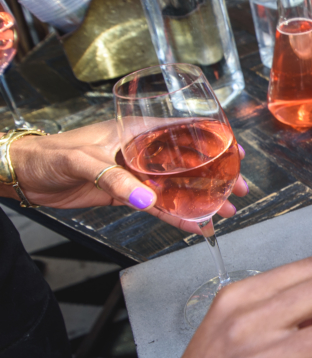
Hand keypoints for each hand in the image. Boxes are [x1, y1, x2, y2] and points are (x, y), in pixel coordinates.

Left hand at [7, 121, 248, 232]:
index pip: (183, 131)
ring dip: (202, 199)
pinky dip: (177, 216)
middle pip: (189, 162)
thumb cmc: (50, 155)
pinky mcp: (128, 194)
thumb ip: (115, 179)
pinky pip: (159, 207)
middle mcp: (143, 152)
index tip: (235, 152)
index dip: (213, 140)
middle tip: (239, 188)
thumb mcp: (83, 160)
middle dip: (217, 175)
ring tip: (226, 211)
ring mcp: (137, 174)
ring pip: (178, 187)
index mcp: (137, 132)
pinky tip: (195, 226)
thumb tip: (147, 200)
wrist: (25, 175)